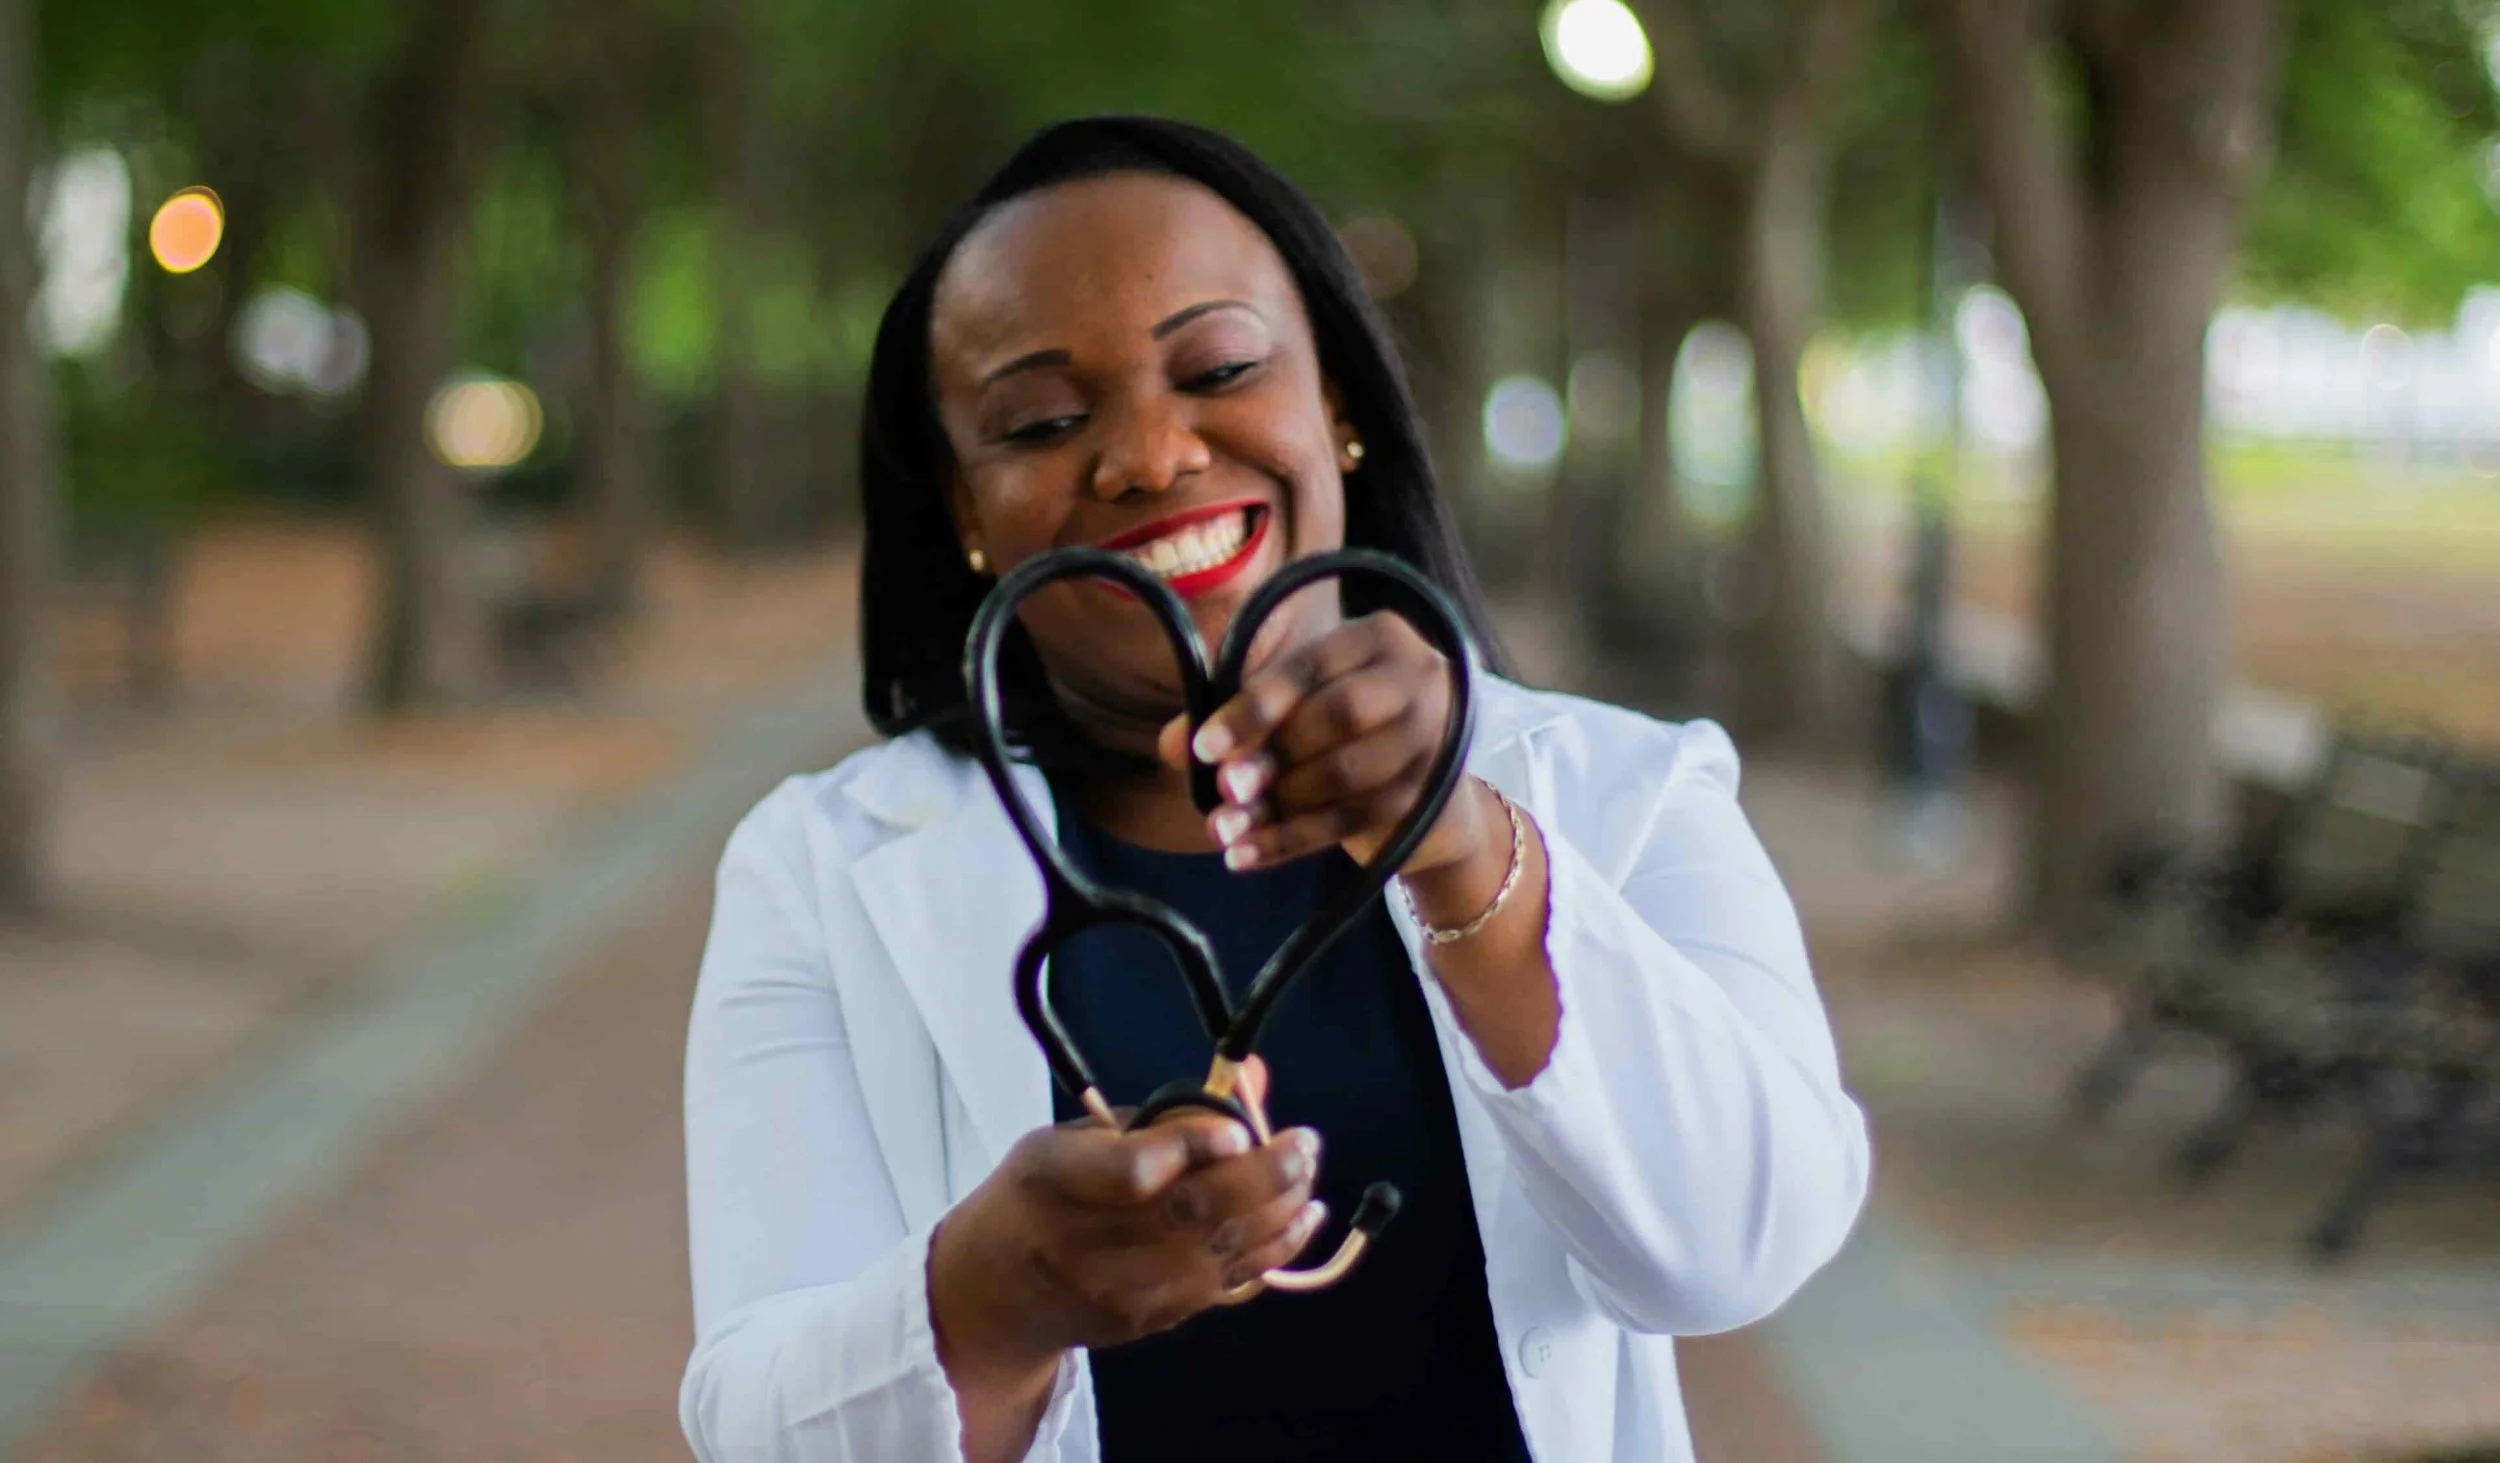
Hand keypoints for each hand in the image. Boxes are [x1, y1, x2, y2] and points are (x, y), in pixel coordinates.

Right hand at [928, 1060, 1324, 1381]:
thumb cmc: (1035, 1196)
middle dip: (1264, 1176)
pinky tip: (1301, 1216)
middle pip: (1192, 1214)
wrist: (995, 1295)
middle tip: (1303, 1143)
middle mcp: (1087, 1244)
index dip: (1190, 1150)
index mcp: (1052, 1180)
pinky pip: (1228, 1285)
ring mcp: (1124, 1292)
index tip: (1237, 1132)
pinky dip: (1274, 1249)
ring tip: (1307, 1172)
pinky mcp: (1153, 1320)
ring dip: (1280, 1211)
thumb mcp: (1066, 1139)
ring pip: (1221, 1252)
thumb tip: (1247, 1082)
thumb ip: (1153, 1120)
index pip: (1129, 1171)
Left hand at [1158, 611, 1487, 874]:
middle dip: (1273, 754)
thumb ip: (1238, 717)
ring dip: (1278, 805)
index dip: (1255, 706)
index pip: (1310, 664)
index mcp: (1378, 637)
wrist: (1431, 798)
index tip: (1205, 746)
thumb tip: (1170, 744)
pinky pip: (1349, 822)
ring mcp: (1433, 738)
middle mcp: (1418, 677)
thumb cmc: (1347, 733)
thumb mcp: (1299, 708)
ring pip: (1347, 774)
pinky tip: (1245, 855)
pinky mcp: (1428, 797)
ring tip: (1224, 828)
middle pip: (1340, 713)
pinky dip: (1290, 841)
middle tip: (1224, 789)